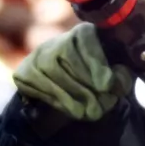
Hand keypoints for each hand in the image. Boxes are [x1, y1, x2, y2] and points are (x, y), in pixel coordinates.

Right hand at [13, 22, 132, 120]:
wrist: (62, 89)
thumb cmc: (93, 81)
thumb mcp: (112, 76)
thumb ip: (120, 77)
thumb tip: (115, 83)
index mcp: (83, 33)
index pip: (87, 41)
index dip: (97, 63)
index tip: (107, 85)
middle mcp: (57, 41)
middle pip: (70, 59)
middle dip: (86, 86)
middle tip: (99, 107)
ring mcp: (38, 56)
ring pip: (54, 72)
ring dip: (72, 95)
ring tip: (87, 113)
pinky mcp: (24, 72)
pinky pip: (40, 84)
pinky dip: (57, 98)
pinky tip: (71, 109)